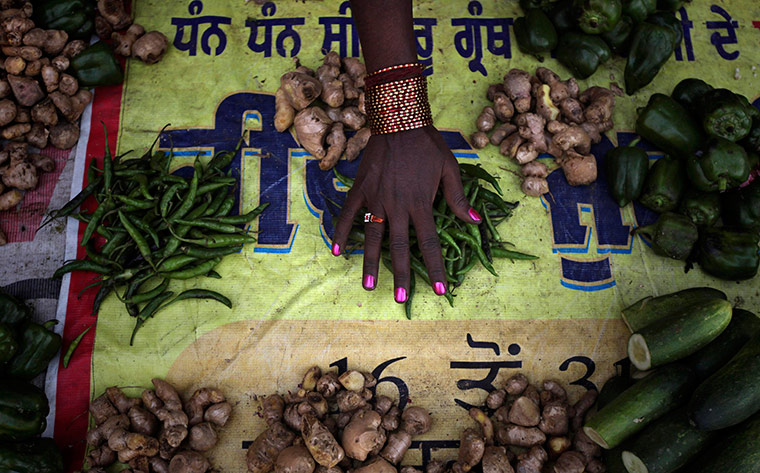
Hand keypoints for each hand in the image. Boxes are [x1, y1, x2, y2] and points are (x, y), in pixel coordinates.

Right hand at [331, 126, 481, 301]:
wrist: (399, 120)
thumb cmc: (428, 145)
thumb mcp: (450, 169)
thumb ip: (457, 198)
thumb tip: (474, 223)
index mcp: (421, 204)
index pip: (429, 243)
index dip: (435, 267)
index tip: (439, 289)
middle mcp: (397, 207)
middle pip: (399, 248)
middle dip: (400, 275)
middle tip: (400, 298)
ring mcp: (376, 200)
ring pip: (373, 238)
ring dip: (371, 264)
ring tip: (369, 287)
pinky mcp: (360, 190)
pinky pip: (349, 215)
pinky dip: (342, 233)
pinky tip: (338, 253)